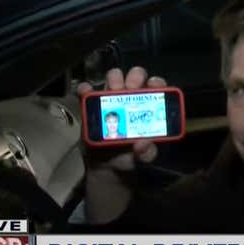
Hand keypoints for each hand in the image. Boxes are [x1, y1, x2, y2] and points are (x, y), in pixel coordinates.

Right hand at [77, 66, 167, 223]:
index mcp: (150, 108)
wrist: (106, 166)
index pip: (157, 88)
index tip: (152, 85)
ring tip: (113, 88)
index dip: (157, 83)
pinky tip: (86, 91)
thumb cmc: (131, 156)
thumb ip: (147, 153)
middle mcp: (132, 99)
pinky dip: (86, 89)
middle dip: (135, 78)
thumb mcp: (143, 158)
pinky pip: (88, 93)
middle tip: (131, 87)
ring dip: (114, 79)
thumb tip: (143, 144)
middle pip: (136, 79)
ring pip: (114, 79)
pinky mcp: (93, 105)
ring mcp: (112, 100)